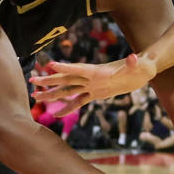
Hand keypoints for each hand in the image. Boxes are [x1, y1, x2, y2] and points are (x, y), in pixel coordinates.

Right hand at [30, 54, 156, 115]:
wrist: (142, 71)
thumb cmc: (141, 67)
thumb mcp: (139, 66)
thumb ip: (134, 63)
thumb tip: (134, 58)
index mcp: (98, 71)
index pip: (79, 69)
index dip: (66, 68)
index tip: (50, 65)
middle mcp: (91, 78)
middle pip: (66, 80)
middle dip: (49, 80)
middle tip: (32, 81)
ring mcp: (92, 86)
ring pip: (68, 91)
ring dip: (52, 94)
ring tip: (35, 97)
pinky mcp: (96, 94)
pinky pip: (79, 102)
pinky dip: (68, 108)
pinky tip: (57, 115)